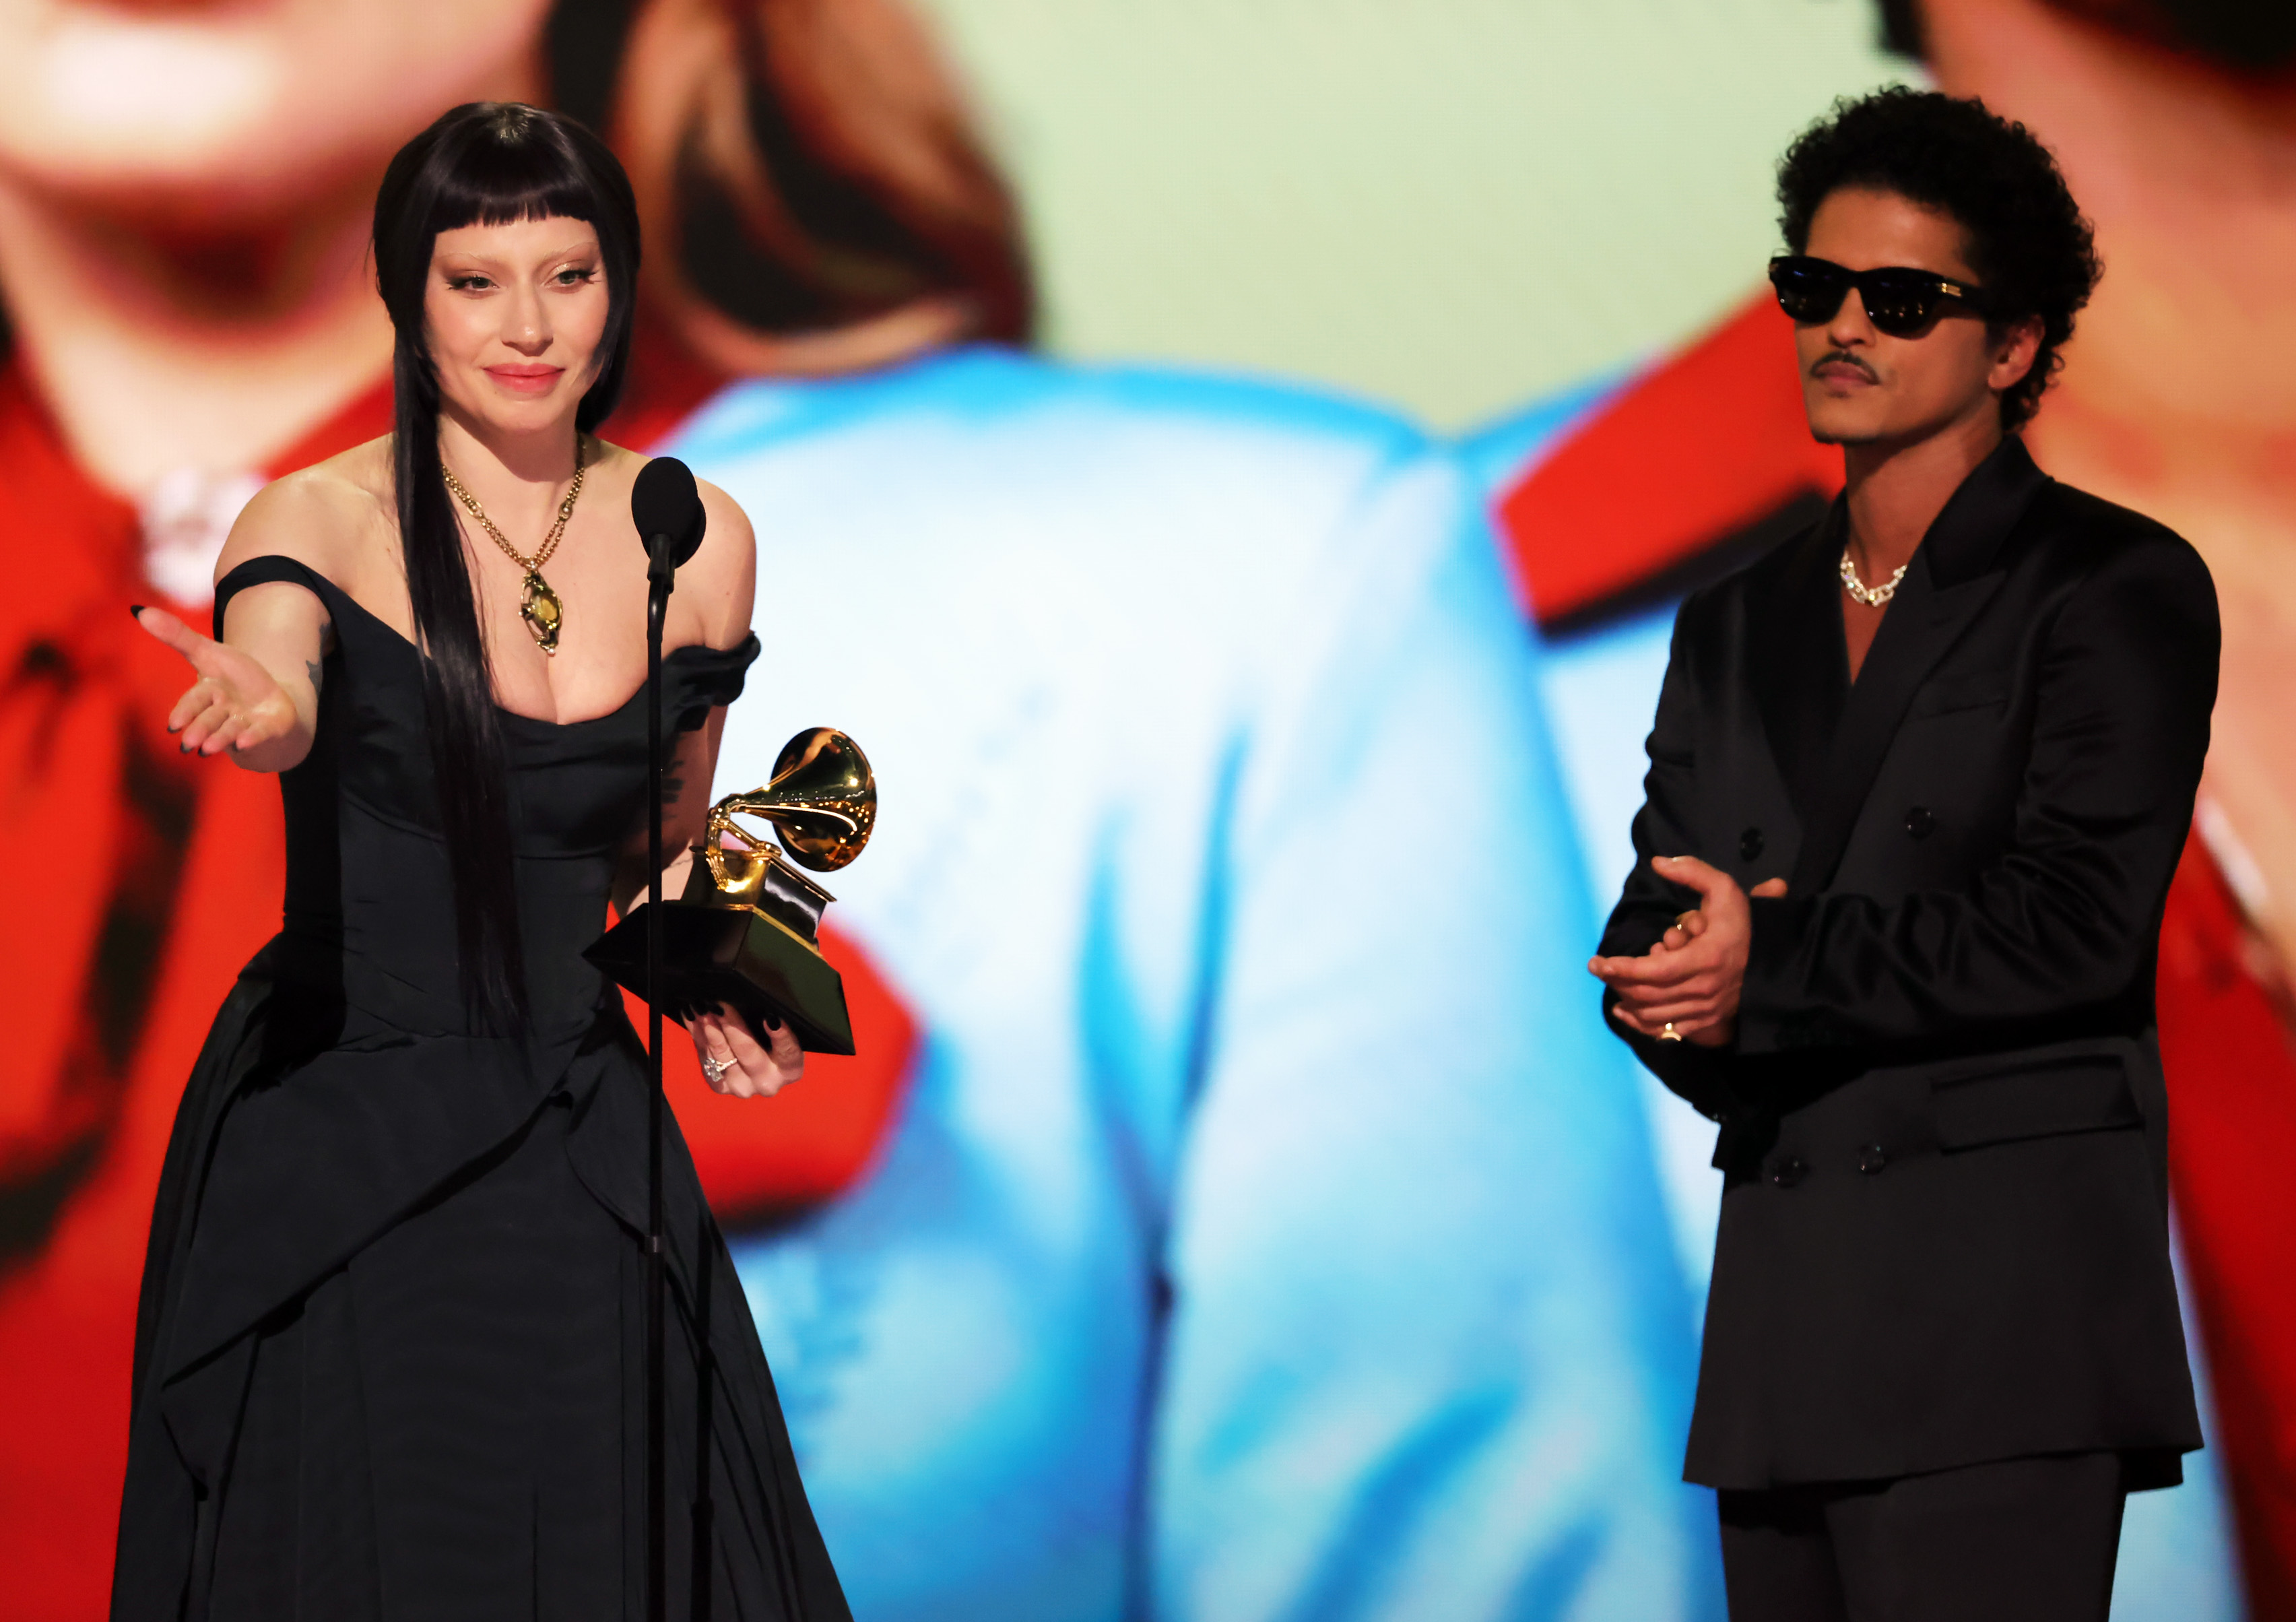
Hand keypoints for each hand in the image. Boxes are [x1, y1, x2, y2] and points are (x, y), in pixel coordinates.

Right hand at [132, 604, 300, 757]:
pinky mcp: (269, 728)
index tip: (173, 725)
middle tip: (188, 744)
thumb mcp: (209, 653)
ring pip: (231, 730)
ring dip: (220, 738)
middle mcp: (224, 712)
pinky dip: (252, 738)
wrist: (269, 699)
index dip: (185, 711)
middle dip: (199, 729)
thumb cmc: (234, 677)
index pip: (194, 701)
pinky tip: (243, 743)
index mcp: (208, 694)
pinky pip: (260, 733)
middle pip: (210, 719)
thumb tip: (138, 610)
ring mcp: (246, 722)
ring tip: (208, 749)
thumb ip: (178, 636)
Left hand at [686, 1002, 804, 1098]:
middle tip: (720, 1005)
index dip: (781, 1036)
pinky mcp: (720, 1086)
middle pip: (748, 1052)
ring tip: (702, 1007)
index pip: (789, 1052)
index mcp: (790, 1070)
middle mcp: (767, 1082)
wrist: (754, 1065)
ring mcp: (742, 1087)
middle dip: (732, 1026)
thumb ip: (772, 1018)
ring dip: (709, 1029)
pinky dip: (698, 1035)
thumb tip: (756, 996)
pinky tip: (692, 1017)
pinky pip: (705, 1059)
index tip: (771, 1017)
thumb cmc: (770, 1039)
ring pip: (722, 1056)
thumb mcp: (777, 1029)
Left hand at [1588, 857, 1787, 1046]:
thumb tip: (1658, 862)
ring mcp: (1706, 1008)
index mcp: (1707, 958)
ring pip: (1654, 1014)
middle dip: (1617, 980)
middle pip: (1648, 994)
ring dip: (1626, 1000)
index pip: (1654, 971)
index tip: (1597, 961)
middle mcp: (1705, 988)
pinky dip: (1641, 1024)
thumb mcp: (1724, 888)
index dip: (1622, 968)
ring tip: (1610, 982)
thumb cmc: (1743, 922)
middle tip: (1596, 967)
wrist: (1774, 958)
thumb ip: (1692, 872)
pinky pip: (1668, 1029)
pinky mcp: (1706, 1019)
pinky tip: (1623, 1011)